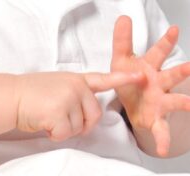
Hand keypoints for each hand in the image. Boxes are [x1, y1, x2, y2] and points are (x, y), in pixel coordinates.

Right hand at [15, 71, 140, 140]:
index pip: (102, 79)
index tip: (139, 76)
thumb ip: (74, 93)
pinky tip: (43, 122)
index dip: (122, 78)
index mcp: (76, 80)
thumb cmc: (31, 92)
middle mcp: (75, 87)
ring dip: (63, 128)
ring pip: (78, 127)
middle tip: (62, 120)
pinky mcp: (58, 112)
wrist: (11, 95)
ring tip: (47, 116)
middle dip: (81, 124)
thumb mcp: (57, 84)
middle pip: (94, 115)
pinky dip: (54, 134)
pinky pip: (65, 133)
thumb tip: (84, 112)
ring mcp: (68, 98)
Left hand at [111, 16, 189, 156]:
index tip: (173, 30)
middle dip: (184, 71)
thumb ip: (122, 40)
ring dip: (185, 103)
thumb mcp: (121, 60)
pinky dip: (162, 139)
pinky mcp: (156, 118)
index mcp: (150, 68)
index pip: (159, 51)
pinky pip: (161, 130)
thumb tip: (123, 17)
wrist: (131, 101)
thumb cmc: (130, 78)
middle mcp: (160, 83)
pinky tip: (162, 149)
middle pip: (174, 75)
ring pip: (176, 101)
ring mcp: (160, 101)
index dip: (166, 41)